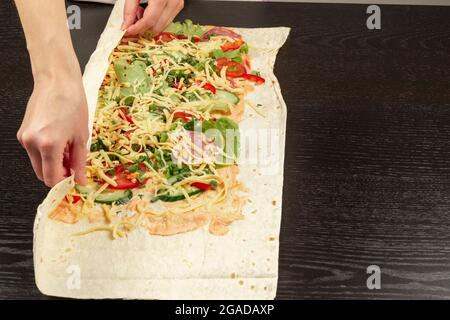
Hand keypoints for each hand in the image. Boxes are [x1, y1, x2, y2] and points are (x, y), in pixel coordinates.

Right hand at [17, 72, 88, 186]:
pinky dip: (46, 153)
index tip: (74, 179)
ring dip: (52, 164)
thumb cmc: (73, 105)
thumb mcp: (81, 137)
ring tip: (68, 149)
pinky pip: (34, 152)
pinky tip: (59, 141)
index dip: (64, 182)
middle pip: (41, 174)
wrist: (57, 82)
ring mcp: (24, 138)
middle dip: (58, 174)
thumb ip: (79, 162)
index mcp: (48, 145)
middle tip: (73, 165)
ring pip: (38, 164)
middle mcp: (32, 143)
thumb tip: (79, 180)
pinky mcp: (22, 133)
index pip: (51, 178)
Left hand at [122, 0, 183, 35]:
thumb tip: (127, 23)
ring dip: (149, 24)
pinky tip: (148, 10)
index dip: (137, 28)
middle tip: (132, 19)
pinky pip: (167, 19)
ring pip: (163, 25)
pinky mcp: (179, 4)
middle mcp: (172, 0)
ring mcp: (177, 3)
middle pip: (157, 26)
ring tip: (140, 11)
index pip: (149, 20)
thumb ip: (129, 7)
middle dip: (142, 27)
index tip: (127, 31)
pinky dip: (156, 20)